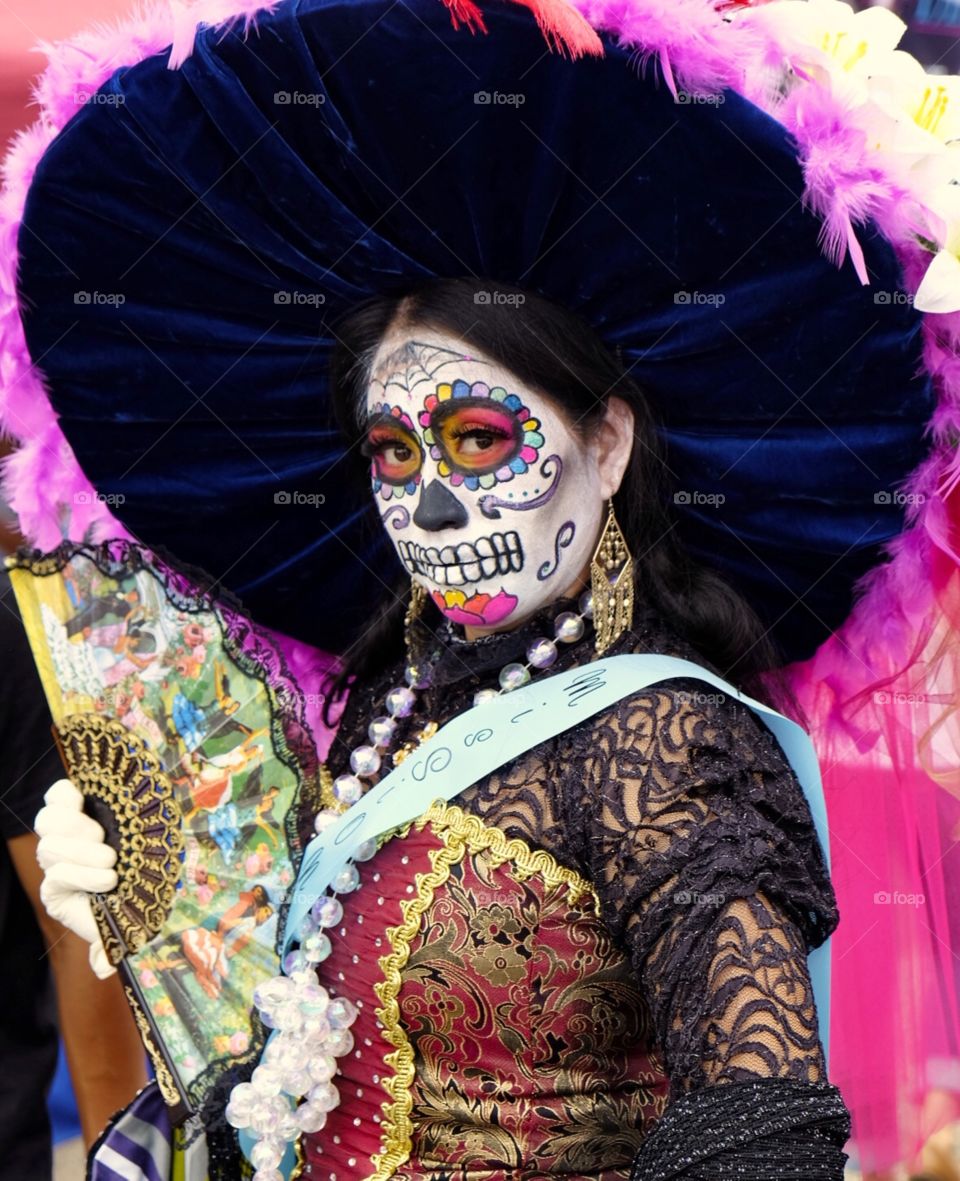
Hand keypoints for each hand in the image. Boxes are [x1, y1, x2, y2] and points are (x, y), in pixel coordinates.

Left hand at [35, 779, 117, 978]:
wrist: (135, 866)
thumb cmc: (126, 897)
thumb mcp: (119, 923)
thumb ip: (108, 945)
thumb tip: (102, 968)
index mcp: (61, 891)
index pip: (55, 879)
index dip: (80, 877)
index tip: (111, 881)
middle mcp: (55, 862)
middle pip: (48, 849)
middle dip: (81, 855)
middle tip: (110, 859)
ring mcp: (60, 833)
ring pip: (48, 823)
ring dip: (77, 828)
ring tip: (101, 834)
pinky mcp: (70, 806)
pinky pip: (56, 795)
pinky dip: (67, 796)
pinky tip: (84, 800)